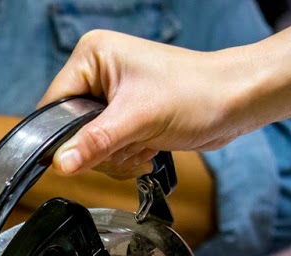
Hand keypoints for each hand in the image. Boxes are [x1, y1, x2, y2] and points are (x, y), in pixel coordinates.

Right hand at [40, 30, 257, 177]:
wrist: (236, 102)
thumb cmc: (197, 92)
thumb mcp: (138, 120)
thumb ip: (94, 143)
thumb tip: (60, 164)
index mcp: (92, 56)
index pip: (53, 106)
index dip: (65, 135)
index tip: (87, 150)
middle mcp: (98, 72)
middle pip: (70, 130)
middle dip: (99, 148)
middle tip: (129, 142)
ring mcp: (112, 95)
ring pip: (88, 146)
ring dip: (116, 156)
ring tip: (144, 143)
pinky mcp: (125, 115)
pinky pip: (107, 149)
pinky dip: (125, 157)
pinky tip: (148, 147)